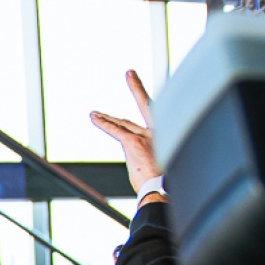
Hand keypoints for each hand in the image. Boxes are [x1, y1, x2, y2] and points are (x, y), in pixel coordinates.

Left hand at [89, 71, 159, 196]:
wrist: (167, 190)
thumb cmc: (169, 185)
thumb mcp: (171, 170)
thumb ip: (160, 161)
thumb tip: (156, 169)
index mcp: (168, 137)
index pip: (158, 117)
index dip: (150, 105)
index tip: (146, 95)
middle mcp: (159, 132)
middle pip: (145, 106)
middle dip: (137, 88)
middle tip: (130, 74)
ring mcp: (146, 136)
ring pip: (122, 123)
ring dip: (107, 118)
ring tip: (95, 114)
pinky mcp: (133, 143)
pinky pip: (115, 130)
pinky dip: (103, 123)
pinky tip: (94, 118)